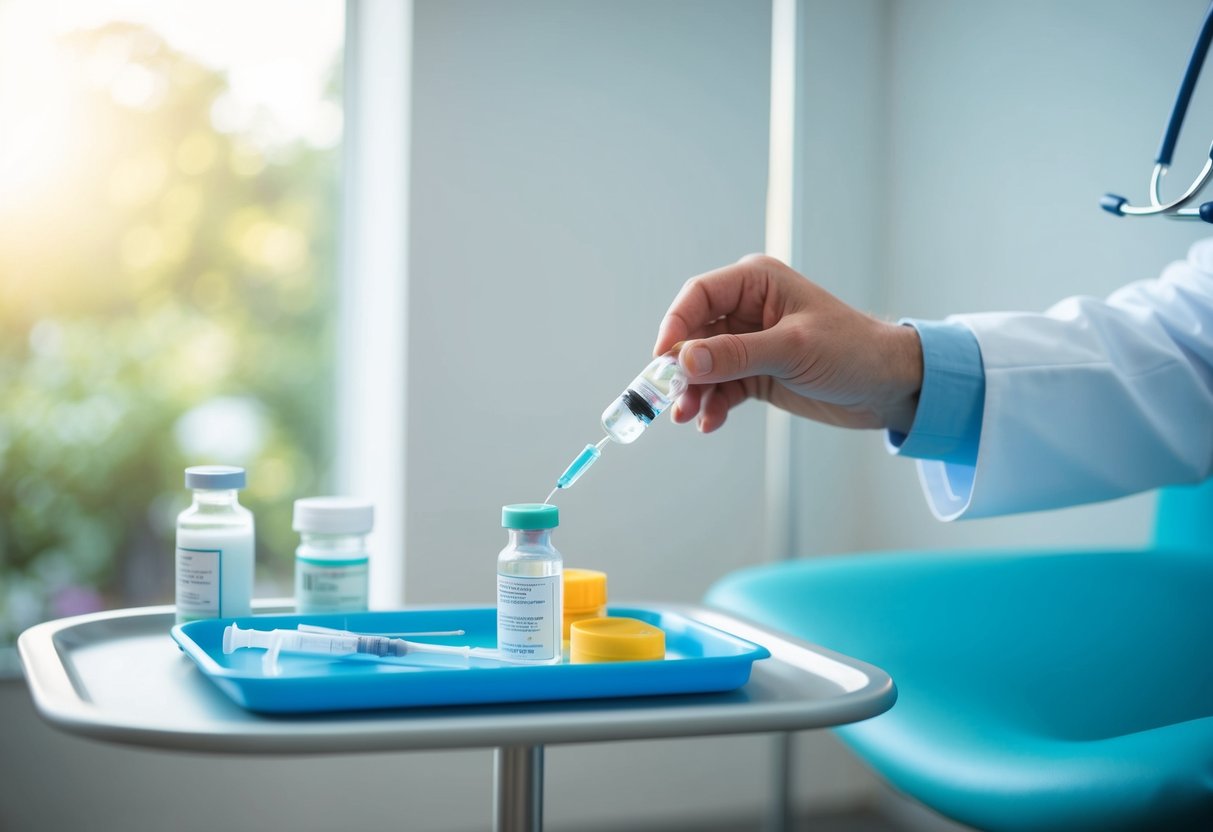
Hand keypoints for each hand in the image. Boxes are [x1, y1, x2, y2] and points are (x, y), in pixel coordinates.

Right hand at [652, 254, 922, 433]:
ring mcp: (750, 344)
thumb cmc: (853, 351)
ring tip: (687, 416)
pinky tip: (709, 422)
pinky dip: (712, 406)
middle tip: (667, 396)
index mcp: (756, 283)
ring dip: (693, 391)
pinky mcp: (756, 374)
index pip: (699, 296)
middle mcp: (748, 309)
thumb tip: (684, 360)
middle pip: (694, 334)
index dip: (676, 325)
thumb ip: (736, 355)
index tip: (662, 359)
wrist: (890, 386)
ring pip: (704, 366)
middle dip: (680, 367)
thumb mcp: (792, 349)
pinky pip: (721, 388)